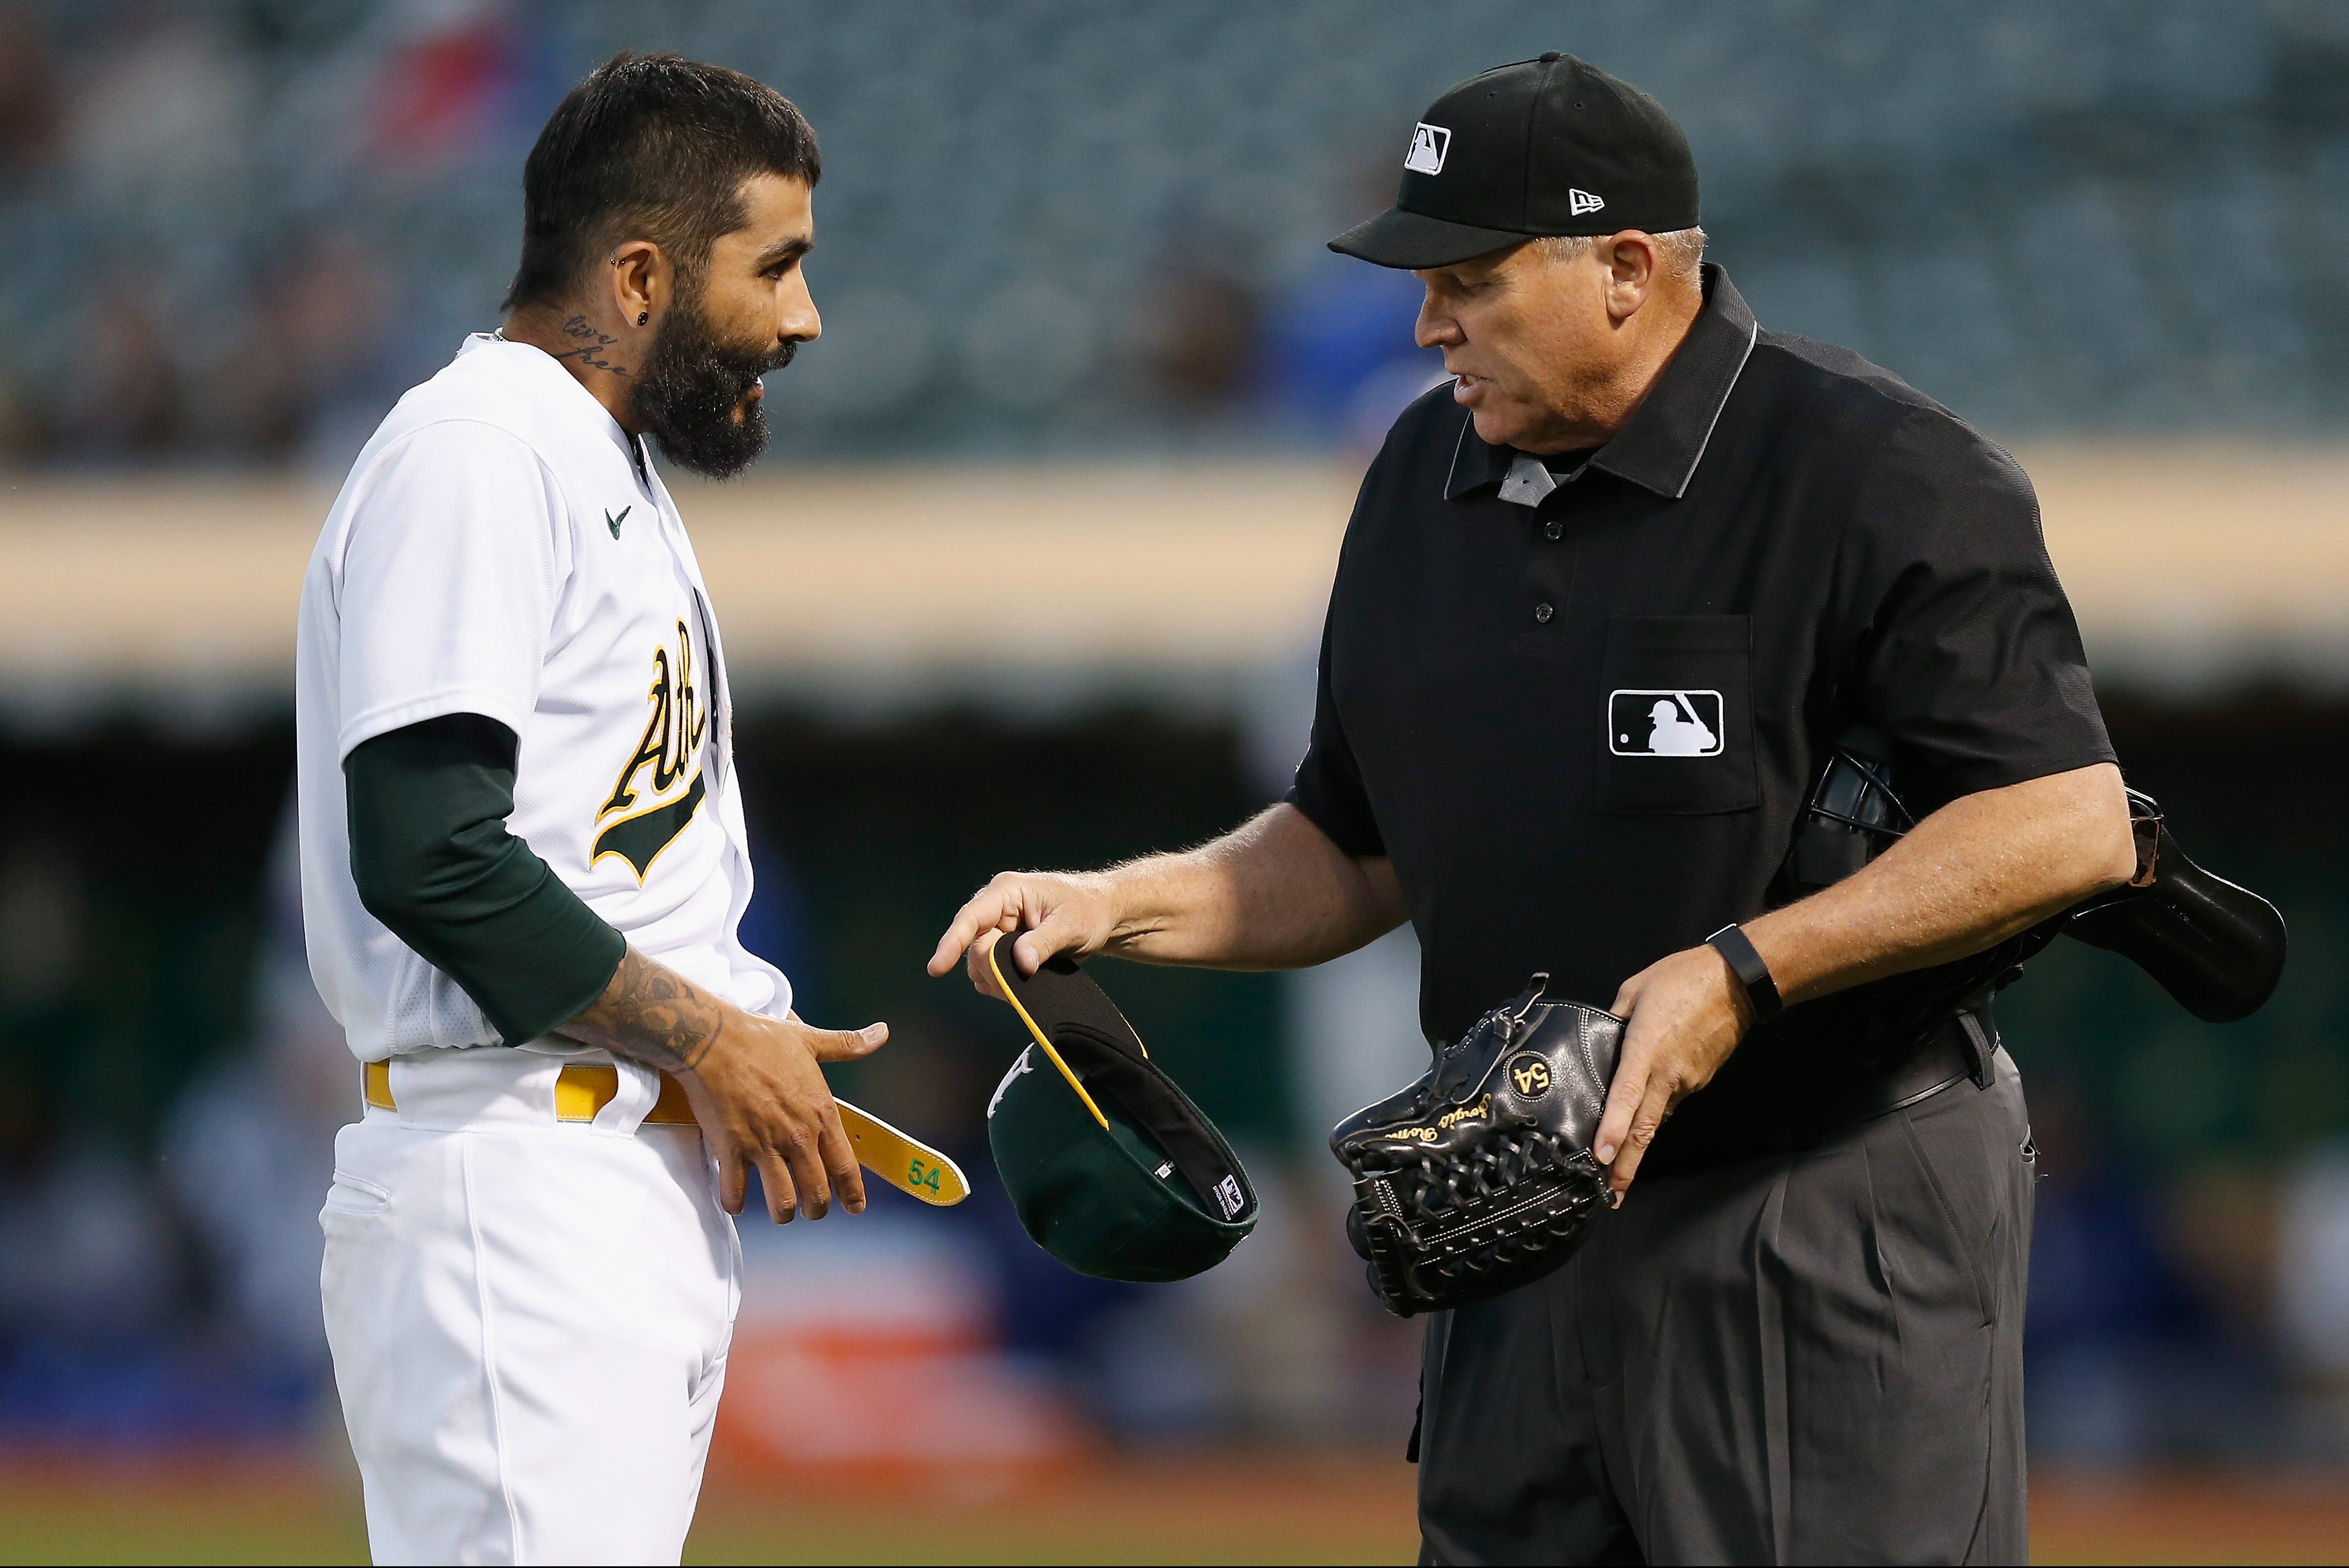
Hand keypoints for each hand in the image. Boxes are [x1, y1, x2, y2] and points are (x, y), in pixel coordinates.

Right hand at [676, 1011, 886, 1222]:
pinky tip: (735, 1201)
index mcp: (820, 1114)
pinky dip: (735, 1202)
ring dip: (782, 1213)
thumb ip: (848, 1045)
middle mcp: (797, 1136)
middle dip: (815, 1209)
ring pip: (782, 1201)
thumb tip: (882, 1033)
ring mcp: (765, 1145)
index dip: (852, 1193)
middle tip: (809, 1211)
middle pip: (816, 1193)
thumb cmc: (762, 1039)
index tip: (855, 1208)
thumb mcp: (812, 1041)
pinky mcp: (732, 1150)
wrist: (715, 1041)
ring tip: (779, 1212)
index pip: (845, 1166)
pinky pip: (735, 1192)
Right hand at [926, 870, 1122, 998]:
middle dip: (992, 970)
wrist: (1103, 915)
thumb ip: (1043, 944)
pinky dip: (1004, 982)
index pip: (970, 919)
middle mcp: (997, 908)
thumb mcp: (1070, 925)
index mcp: (1008, 892)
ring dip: (999, 978)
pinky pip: (991, 971)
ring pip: (980, 963)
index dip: (951, 943)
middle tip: (1026, 976)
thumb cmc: (1089, 910)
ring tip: (1032, 975)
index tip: (936, 968)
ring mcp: (999, 928)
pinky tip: (1026, 981)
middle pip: (974, 948)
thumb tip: (1020, 963)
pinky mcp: (1005, 946)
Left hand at [1593, 944, 1751, 1195]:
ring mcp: (1688, 1081)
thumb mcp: (1635, 990)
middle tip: (1610, 1196)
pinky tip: (1640, 1122)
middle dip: (1626, 1165)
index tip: (1602, 1159)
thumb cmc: (1682, 978)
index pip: (1626, 1096)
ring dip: (1638, 1144)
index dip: (1613, 1129)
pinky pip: (1671, 1101)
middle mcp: (1668, 1074)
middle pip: (1644, 1127)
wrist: (1739, 981)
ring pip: (1657, 1118)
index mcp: (1647, 1050)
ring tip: (1618, 1169)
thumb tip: (1601, 1039)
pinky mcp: (1700, 1080)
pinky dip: (1654, 1115)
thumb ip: (1613, 1019)